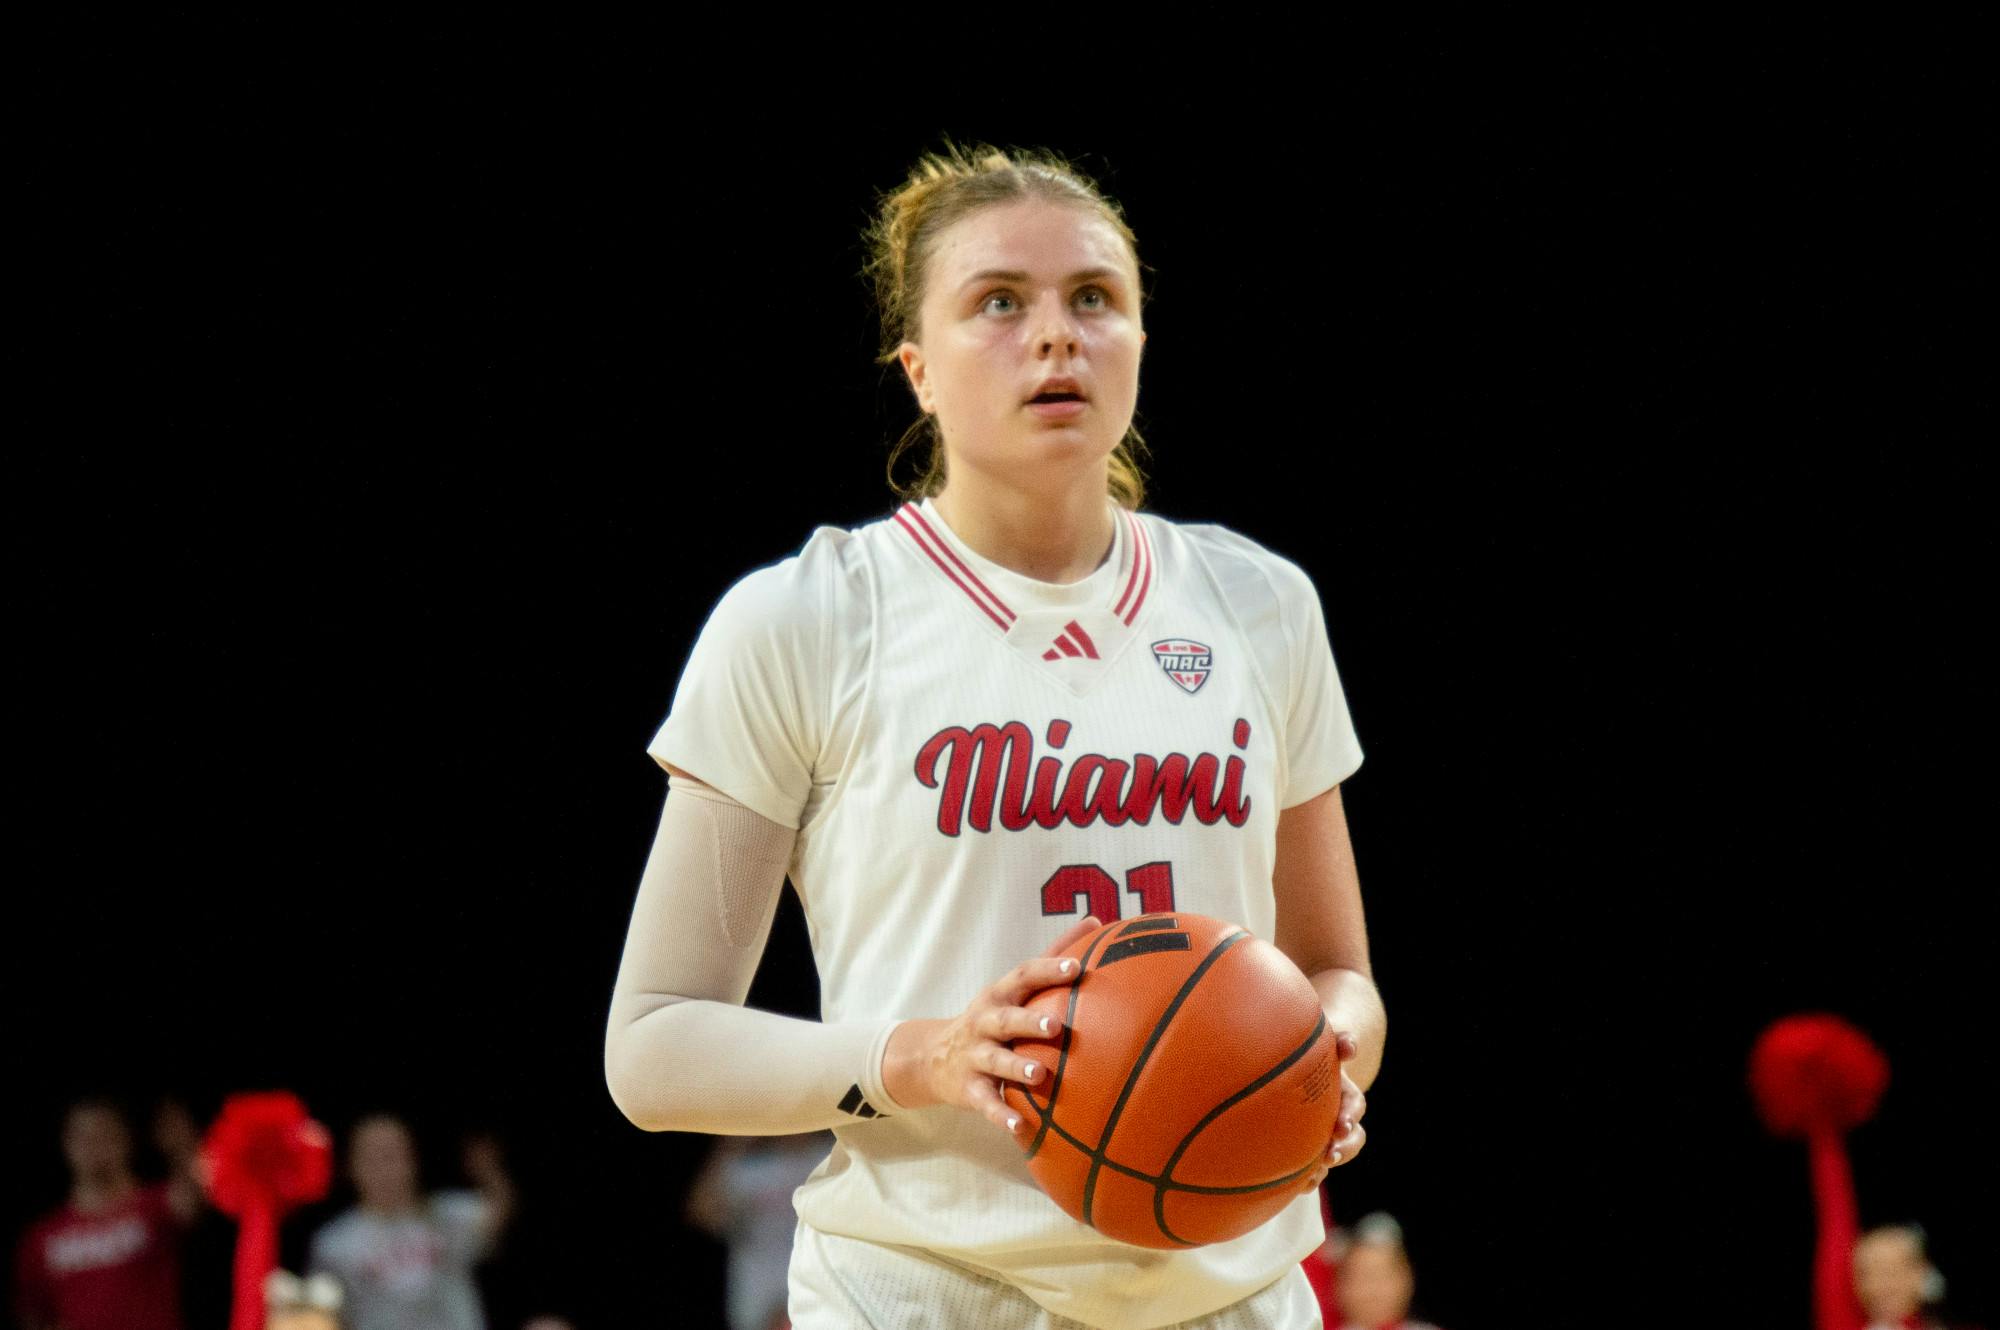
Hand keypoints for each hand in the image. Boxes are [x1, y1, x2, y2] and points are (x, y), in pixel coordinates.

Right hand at [883, 915, 1098, 1135]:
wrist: (932, 1056)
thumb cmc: (992, 1016)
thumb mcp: (1014, 986)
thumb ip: (1054, 954)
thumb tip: (1097, 920)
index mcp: (1001, 994)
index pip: (1025, 976)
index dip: (1049, 970)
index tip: (1077, 967)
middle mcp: (985, 1022)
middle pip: (1006, 1019)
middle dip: (1029, 1022)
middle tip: (1057, 1027)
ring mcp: (974, 1056)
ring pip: (995, 1062)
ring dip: (1016, 1069)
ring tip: (1040, 1076)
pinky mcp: (969, 1088)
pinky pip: (985, 1103)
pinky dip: (1000, 1114)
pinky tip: (1018, 1127)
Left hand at [1298, 1032, 1367, 1193]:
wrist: (1300, 1067)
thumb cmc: (1312, 1052)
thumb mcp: (1324, 1043)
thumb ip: (1338, 1042)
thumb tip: (1350, 1045)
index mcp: (1343, 1092)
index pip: (1354, 1106)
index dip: (1350, 1116)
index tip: (1341, 1126)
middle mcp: (1339, 1115)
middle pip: (1353, 1138)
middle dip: (1344, 1148)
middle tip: (1329, 1156)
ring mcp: (1327, 1133)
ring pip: (1337, 1155)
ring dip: (1328, 1166)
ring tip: (1313, 1176)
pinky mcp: (1312, 1147)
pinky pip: (1317, 1167)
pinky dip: (1311, 1178)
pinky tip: (1299, 1185)